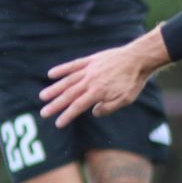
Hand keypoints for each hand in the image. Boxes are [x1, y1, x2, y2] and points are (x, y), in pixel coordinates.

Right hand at [39, 34, 165, 127]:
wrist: (138, 58)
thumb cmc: (133, 81)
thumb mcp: (125, 99)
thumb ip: (109, 107)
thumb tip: (93, 112)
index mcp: (98, 92)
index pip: (78, 106)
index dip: (67, 115)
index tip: (58, 123)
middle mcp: (90, 81)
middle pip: (69, 94)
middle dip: (55, 105)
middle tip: (43, 113)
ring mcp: (89, 69)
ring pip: (68, 80)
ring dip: (55, 89)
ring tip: (42, 96)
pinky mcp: (91, 60)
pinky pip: (73, 65)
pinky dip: (62, 69)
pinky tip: (51, 74)